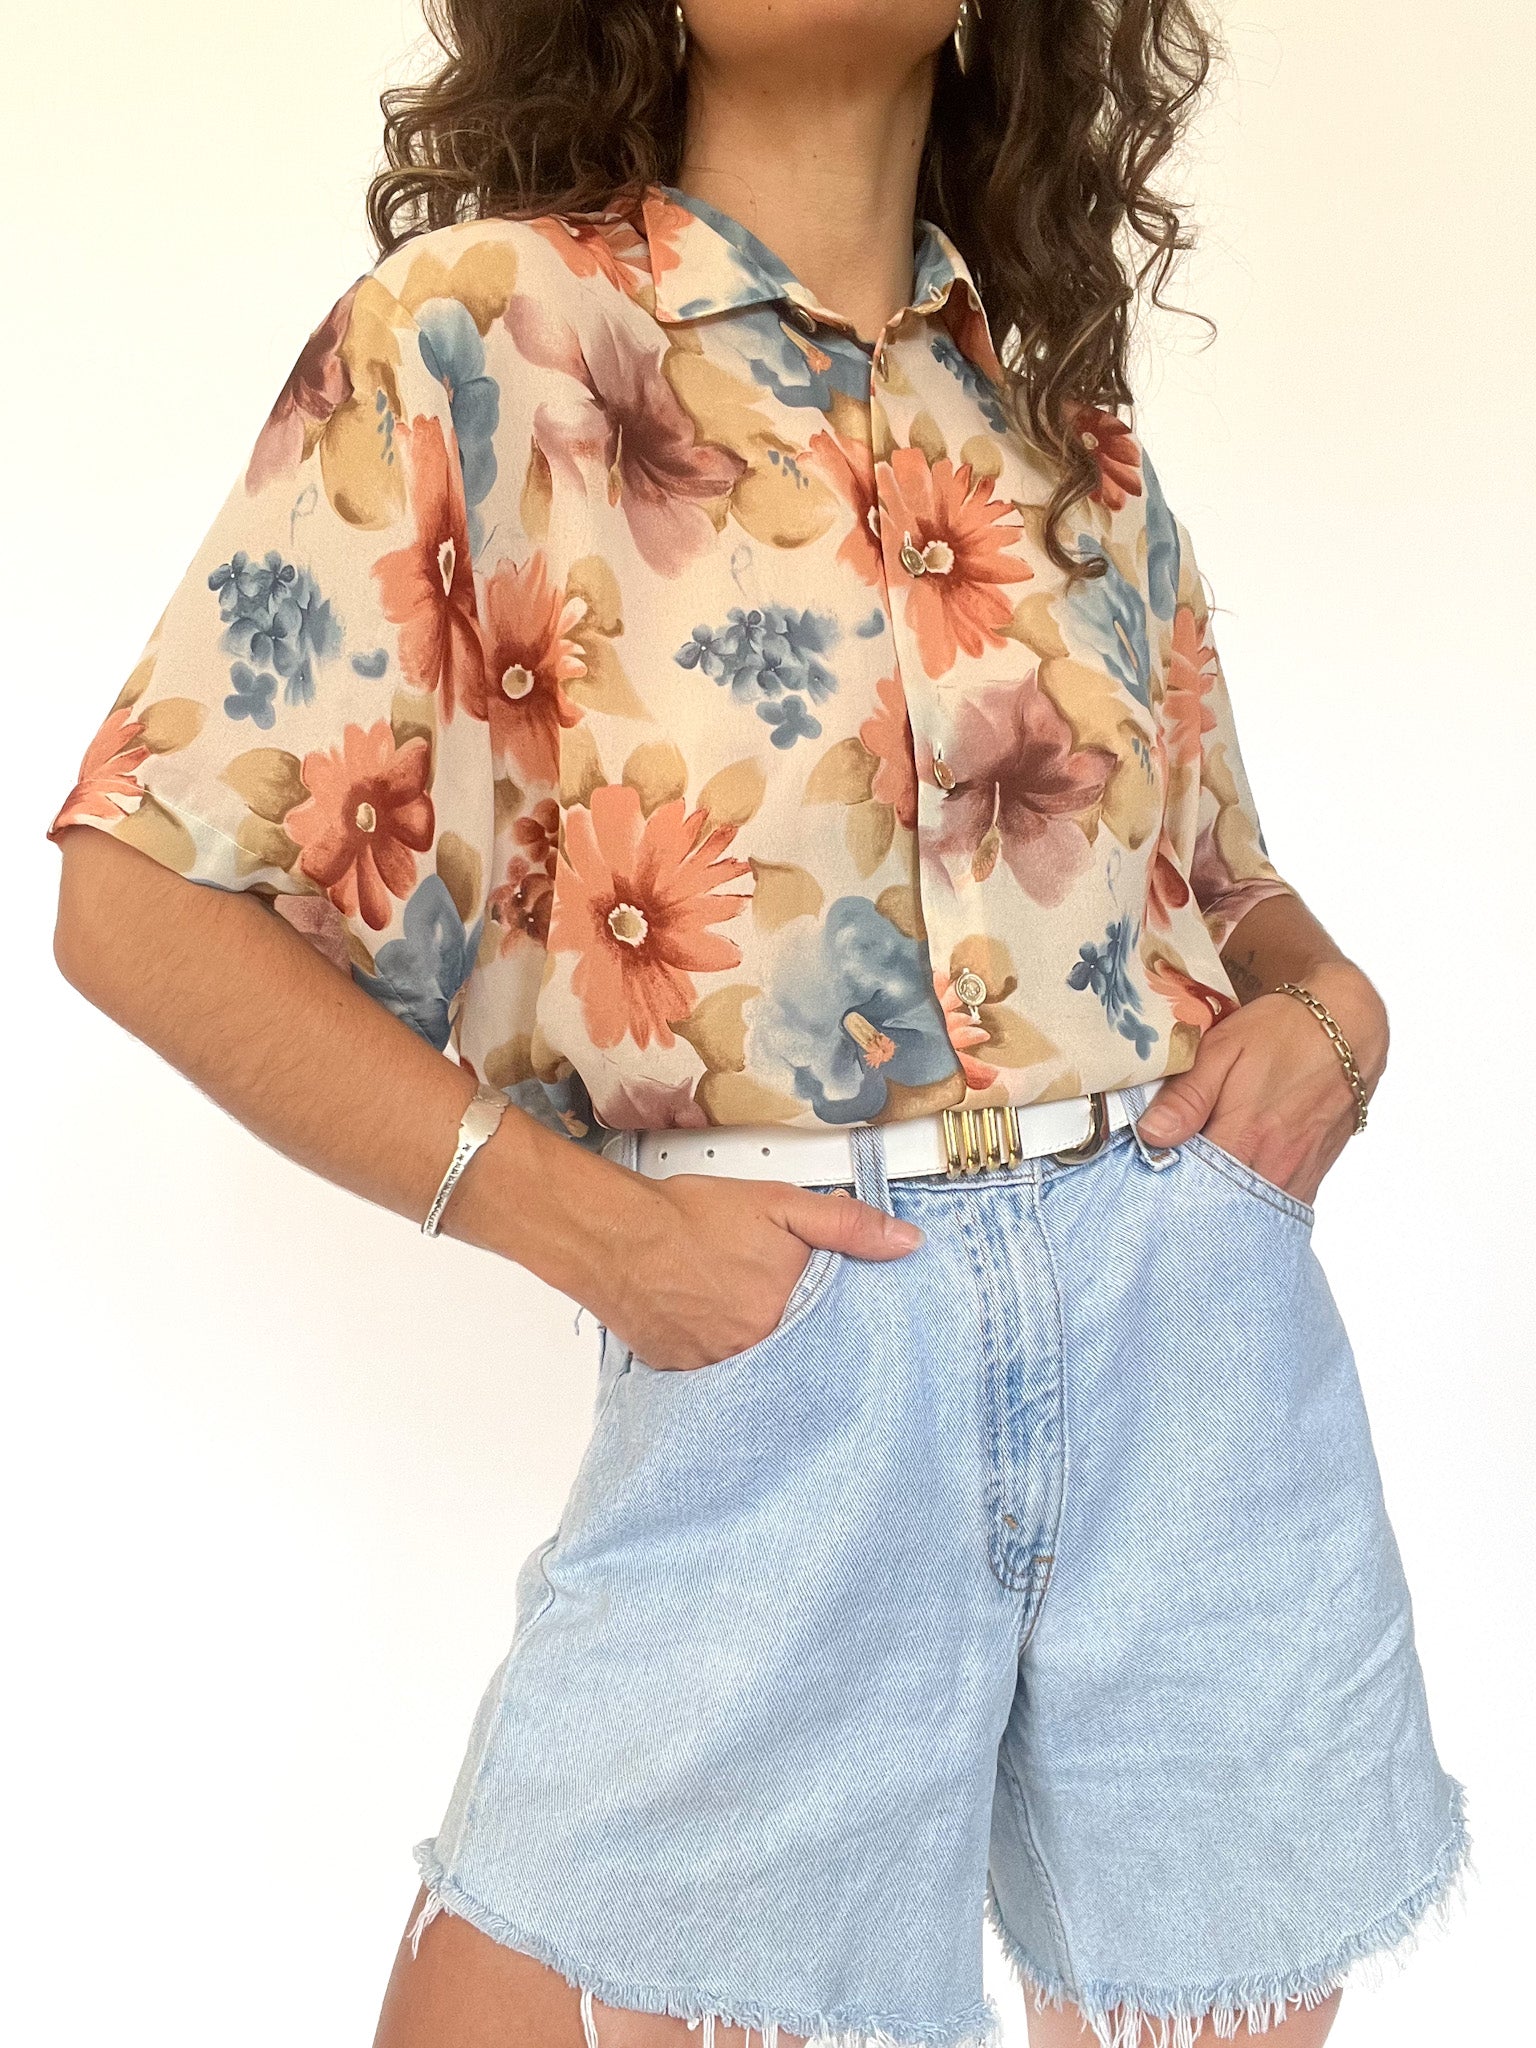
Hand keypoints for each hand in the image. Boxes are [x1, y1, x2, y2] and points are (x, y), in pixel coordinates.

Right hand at [589, 1169, 923, 1372]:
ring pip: (761, 1367)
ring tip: (748, 1316)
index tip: (848, 1320)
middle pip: (801, 1355)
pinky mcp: (685, 1372)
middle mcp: (758, 1348)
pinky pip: (719, 1376)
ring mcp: (720, 1366)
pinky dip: (725, 1356)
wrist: (616, 1236)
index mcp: (789, 1311)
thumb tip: (905, 1242)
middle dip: (802, 1336)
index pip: (840, 1335)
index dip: (844, 1324)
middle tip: (783, 1308)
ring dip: (764, 1348)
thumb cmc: (691, 1218)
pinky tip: (717, 1328)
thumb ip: (846, 1225)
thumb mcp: (780, 1205)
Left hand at [1134, 961, 1387, 1206]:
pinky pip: (1274, 1207)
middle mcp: (1272, 1168)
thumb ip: (1187, 1096)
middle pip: (1216, 1208)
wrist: (1351, 1029)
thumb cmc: (1283, 1033)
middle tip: (1163, 1183)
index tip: (1140, 1176)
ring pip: (1246, 1212)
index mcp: (1243, 1138)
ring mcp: (1296, 1178)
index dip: (1160, 1185)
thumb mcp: (1223, 1049)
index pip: (1188, 1188)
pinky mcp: (1312, 1178)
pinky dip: (1249, 1203)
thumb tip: (1152, 1135)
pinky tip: (1231, 1185)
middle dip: (1186, 1201)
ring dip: (1218, 1204)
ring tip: (1194, 1184)